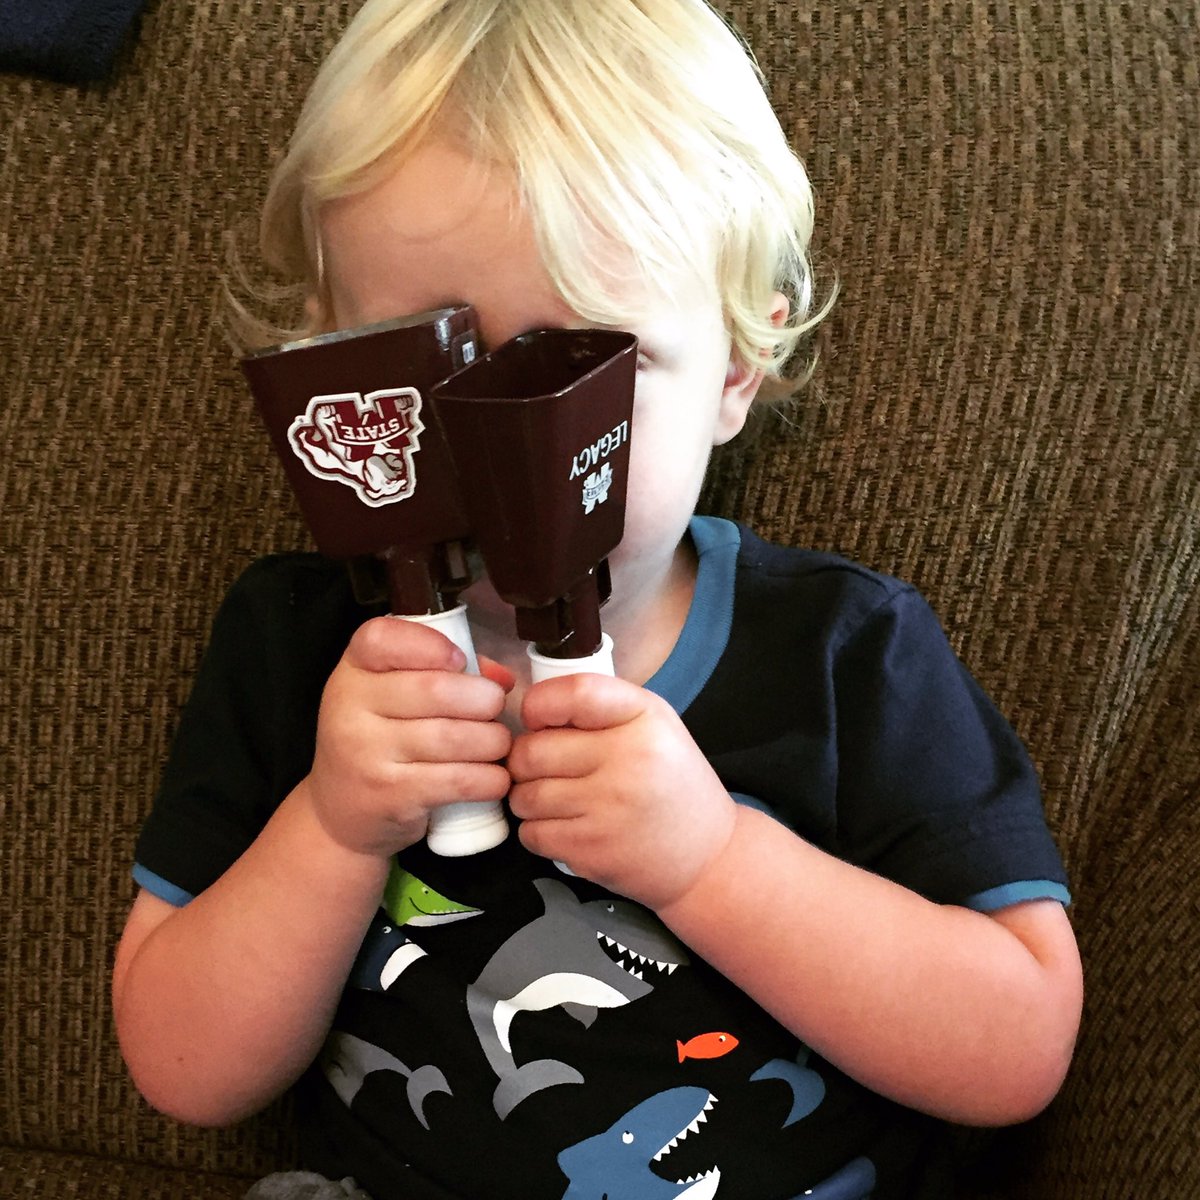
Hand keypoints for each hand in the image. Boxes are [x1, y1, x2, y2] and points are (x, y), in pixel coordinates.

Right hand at [304, 617, 513, 857]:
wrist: (341, 810)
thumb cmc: (381, 739)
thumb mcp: (395, 694)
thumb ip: (446, 673)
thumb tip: (503, 679)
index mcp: (353, 670)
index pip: (380, 638)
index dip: (429, 645)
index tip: (460, 660)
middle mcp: (350, 708)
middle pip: (434, 689)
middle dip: (483, 698)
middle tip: (495, 707)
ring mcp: (366, 754)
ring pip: (452, 737)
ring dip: (492, 740)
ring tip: (498, 743)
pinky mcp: (389, 795)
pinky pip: (456, 780)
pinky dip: (489, 779)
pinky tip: (495, 777)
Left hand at [507, 674, 736, 908]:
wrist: (706, 856)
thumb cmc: (670, 783)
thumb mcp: (653, 725)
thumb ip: (599, 709)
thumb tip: (531, 712)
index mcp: (644, 718)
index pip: (574, 693)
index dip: (540, 704)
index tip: (539, 720)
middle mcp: (628, 759)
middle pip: (531, 750)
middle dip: (526, 760)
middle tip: (549, 769)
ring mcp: (608, 809)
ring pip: (523, 796)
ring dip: (529, 798)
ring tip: (561, 800)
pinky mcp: (592, 851)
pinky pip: (531, 833)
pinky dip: (539, 831)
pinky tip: (569, 827)